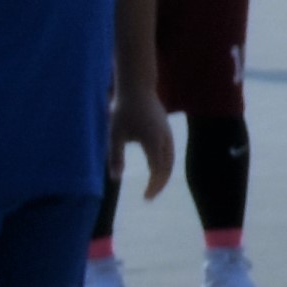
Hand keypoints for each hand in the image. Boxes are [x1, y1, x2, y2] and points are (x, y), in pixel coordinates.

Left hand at [106, 88, 175, 204]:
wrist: (137, 88)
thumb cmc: (123, 111)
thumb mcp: (115, 134)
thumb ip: (115, 156)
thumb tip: (115, 178)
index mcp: (152, 141)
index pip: (157, 170)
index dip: (153, 186)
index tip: (145, 198)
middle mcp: (164, 139)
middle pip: (167, 167)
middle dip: (159, 183)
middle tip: (149, 196)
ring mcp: (167, 133)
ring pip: (171, 159)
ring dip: (164, 174)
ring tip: (154, 185)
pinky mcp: (166, 129)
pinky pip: (170, 151)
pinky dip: (165, 164)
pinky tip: (156, 167)